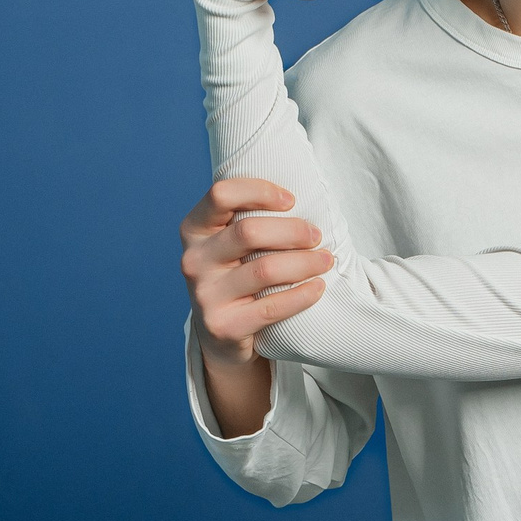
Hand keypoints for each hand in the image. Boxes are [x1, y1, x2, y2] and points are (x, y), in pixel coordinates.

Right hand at [180, 176, 333, 370]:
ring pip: (265, 270)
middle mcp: (193, 260)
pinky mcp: (222, 326)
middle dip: (293, 231)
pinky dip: (301, 295)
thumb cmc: (236, 273)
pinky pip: (271, 308)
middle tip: (317, 235)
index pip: (221, 194)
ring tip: (326, 260)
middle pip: (248, 231)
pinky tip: (319, 287)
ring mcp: (205, 295)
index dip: (260, 191)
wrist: (220, 333)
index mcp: (194, 229)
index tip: (291, 200)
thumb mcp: (230, 242)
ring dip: (305, 262)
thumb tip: (306, 187)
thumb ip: (247, 216)